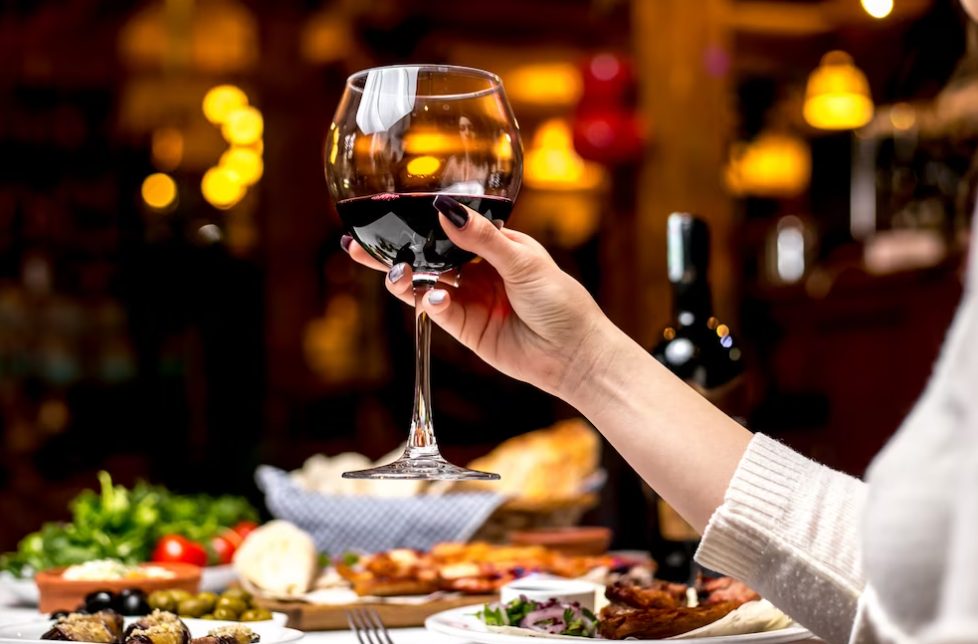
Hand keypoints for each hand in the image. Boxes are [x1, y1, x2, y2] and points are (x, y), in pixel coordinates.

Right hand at [342, 195, 612, 399]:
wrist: (573, 354)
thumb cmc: (561, 302)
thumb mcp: (522, 261)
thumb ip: (481, 238)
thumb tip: (445, 210)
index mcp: (495, 246)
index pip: (449, 229)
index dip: (419, 224)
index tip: (388, 213)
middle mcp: (477, 271)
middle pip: (426, 257)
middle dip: (394, 252)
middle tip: (357, 245)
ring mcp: (469, 300)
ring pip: (425, 284)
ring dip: (405, 277)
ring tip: (395, 272)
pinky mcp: (465, 328)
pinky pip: (438, 310)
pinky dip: (431, 301)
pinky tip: (436, 296)